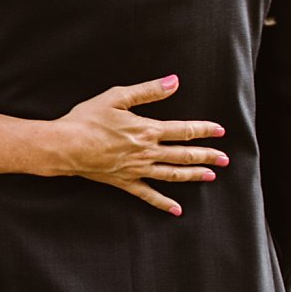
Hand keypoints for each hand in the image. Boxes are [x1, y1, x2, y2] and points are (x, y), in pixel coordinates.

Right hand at [52, 74, 227, 215]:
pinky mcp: (124, 181)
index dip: (204, 130)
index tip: (220, 131)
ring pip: (173, 174)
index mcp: (147, 130)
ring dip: (194, 175)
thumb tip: (173, 81)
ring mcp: (137, 169)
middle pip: (184, 155)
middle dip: (207, 156)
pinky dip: (163, 203)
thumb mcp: (116, 97)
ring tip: (211, 176)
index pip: (183, 130)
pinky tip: (177, 209)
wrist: (65, 145)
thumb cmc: (87, 119)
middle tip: (225, 159)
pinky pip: (148, 195)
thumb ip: (147, 91)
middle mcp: (147, 152)